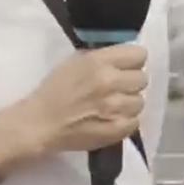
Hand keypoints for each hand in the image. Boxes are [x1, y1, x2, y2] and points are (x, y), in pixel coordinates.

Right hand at [12, 44, 147, 155]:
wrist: (41, 123)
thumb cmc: (55, 90)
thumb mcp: (75, 62)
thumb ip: (102, 58)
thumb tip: (123, 58)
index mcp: (99, 61)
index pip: (139, 55)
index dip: (133, 61)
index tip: (126, 67)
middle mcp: (111, 81)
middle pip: (142, 78)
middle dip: (131, 82)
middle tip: (117, 88)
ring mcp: (115, 107)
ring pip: (140, 101)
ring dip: (129, 103)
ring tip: (113, 106)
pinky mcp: (117, 129)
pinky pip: (136, 121)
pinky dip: (126, 121)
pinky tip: (111, 119)